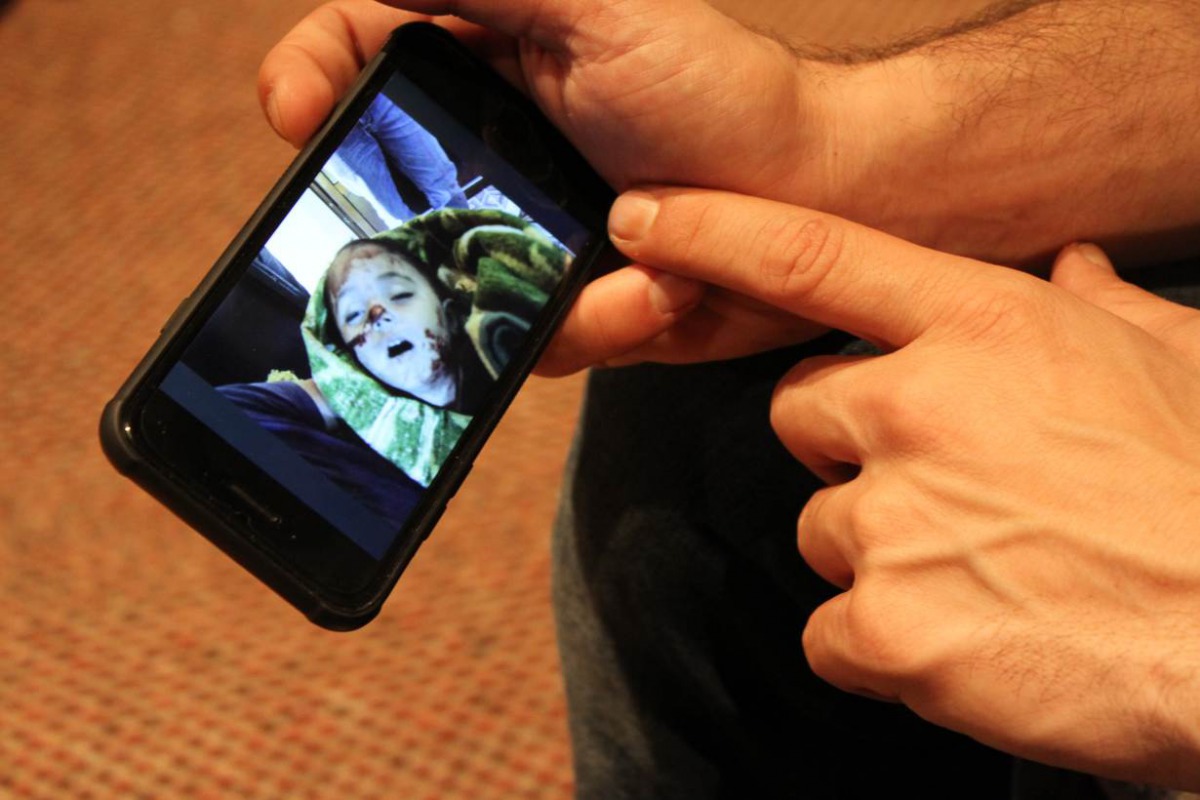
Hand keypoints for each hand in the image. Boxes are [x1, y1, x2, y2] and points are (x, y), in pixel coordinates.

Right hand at [259, 0, 860, 372]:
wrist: (813, 201)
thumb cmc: (724, 94)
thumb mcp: (603, 9)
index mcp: (489, 61)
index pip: (364, 51)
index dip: (310, 74)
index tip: (293, 113)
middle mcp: (493, 151)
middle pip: (384, 187)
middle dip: (393, 225)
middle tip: (414, 240)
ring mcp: (525, 235)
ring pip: (453, 285)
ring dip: (541, 283)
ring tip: (639, 260)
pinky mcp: (566, 304)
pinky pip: (532, 340)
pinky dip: (602, 322)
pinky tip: (661, 292)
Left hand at [605, 186, 1199, 788]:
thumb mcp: (1176, 364)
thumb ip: (1103, 308)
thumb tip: (1078, 268)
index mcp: (983, 328)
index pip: (810, 256)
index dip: (712, 231)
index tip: (641, 221)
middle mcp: (917, 408)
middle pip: (799, 416)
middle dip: (847, 451)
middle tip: (942, 491)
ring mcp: (893, 519)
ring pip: (819, 530)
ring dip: (880, 556)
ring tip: (986, 576)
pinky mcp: (887, 628)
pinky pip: (829, 631)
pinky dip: (878, 645)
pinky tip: (966, 641)